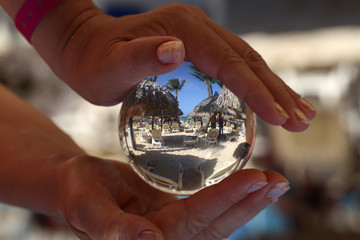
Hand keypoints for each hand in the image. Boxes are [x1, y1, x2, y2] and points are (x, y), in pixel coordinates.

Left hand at [31, 2, 314, 132]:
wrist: (88, 47)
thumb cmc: (94, 62)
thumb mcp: (109, 65)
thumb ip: (140, 58)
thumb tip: (177, 51)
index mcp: (185, 29)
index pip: (231, 64)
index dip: (258, 91)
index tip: (282, 118)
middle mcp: (199, 29)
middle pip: (248, 62)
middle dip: (277, 92)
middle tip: (303, 120)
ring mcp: (200, 38)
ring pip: (247, 64)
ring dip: (274, 89)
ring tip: (299, 113)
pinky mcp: (198, 49)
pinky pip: (233, 68)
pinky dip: (255, 87)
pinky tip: (267, 102)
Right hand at [59, 156, 288, 239]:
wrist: (77, 185)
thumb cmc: (77, 193)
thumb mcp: (87, 207)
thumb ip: (112, 228)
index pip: (192, 222)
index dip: (224, 201)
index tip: (256, 179)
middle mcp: (167, 238)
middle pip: (214, 226)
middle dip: (248, 205)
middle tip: (279, 182)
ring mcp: (173, 227)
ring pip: (217, 219)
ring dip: (247, 202)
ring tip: (275, 182)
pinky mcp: (175, 214)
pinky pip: (208, 208)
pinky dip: (230, 196)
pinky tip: (250, 184)